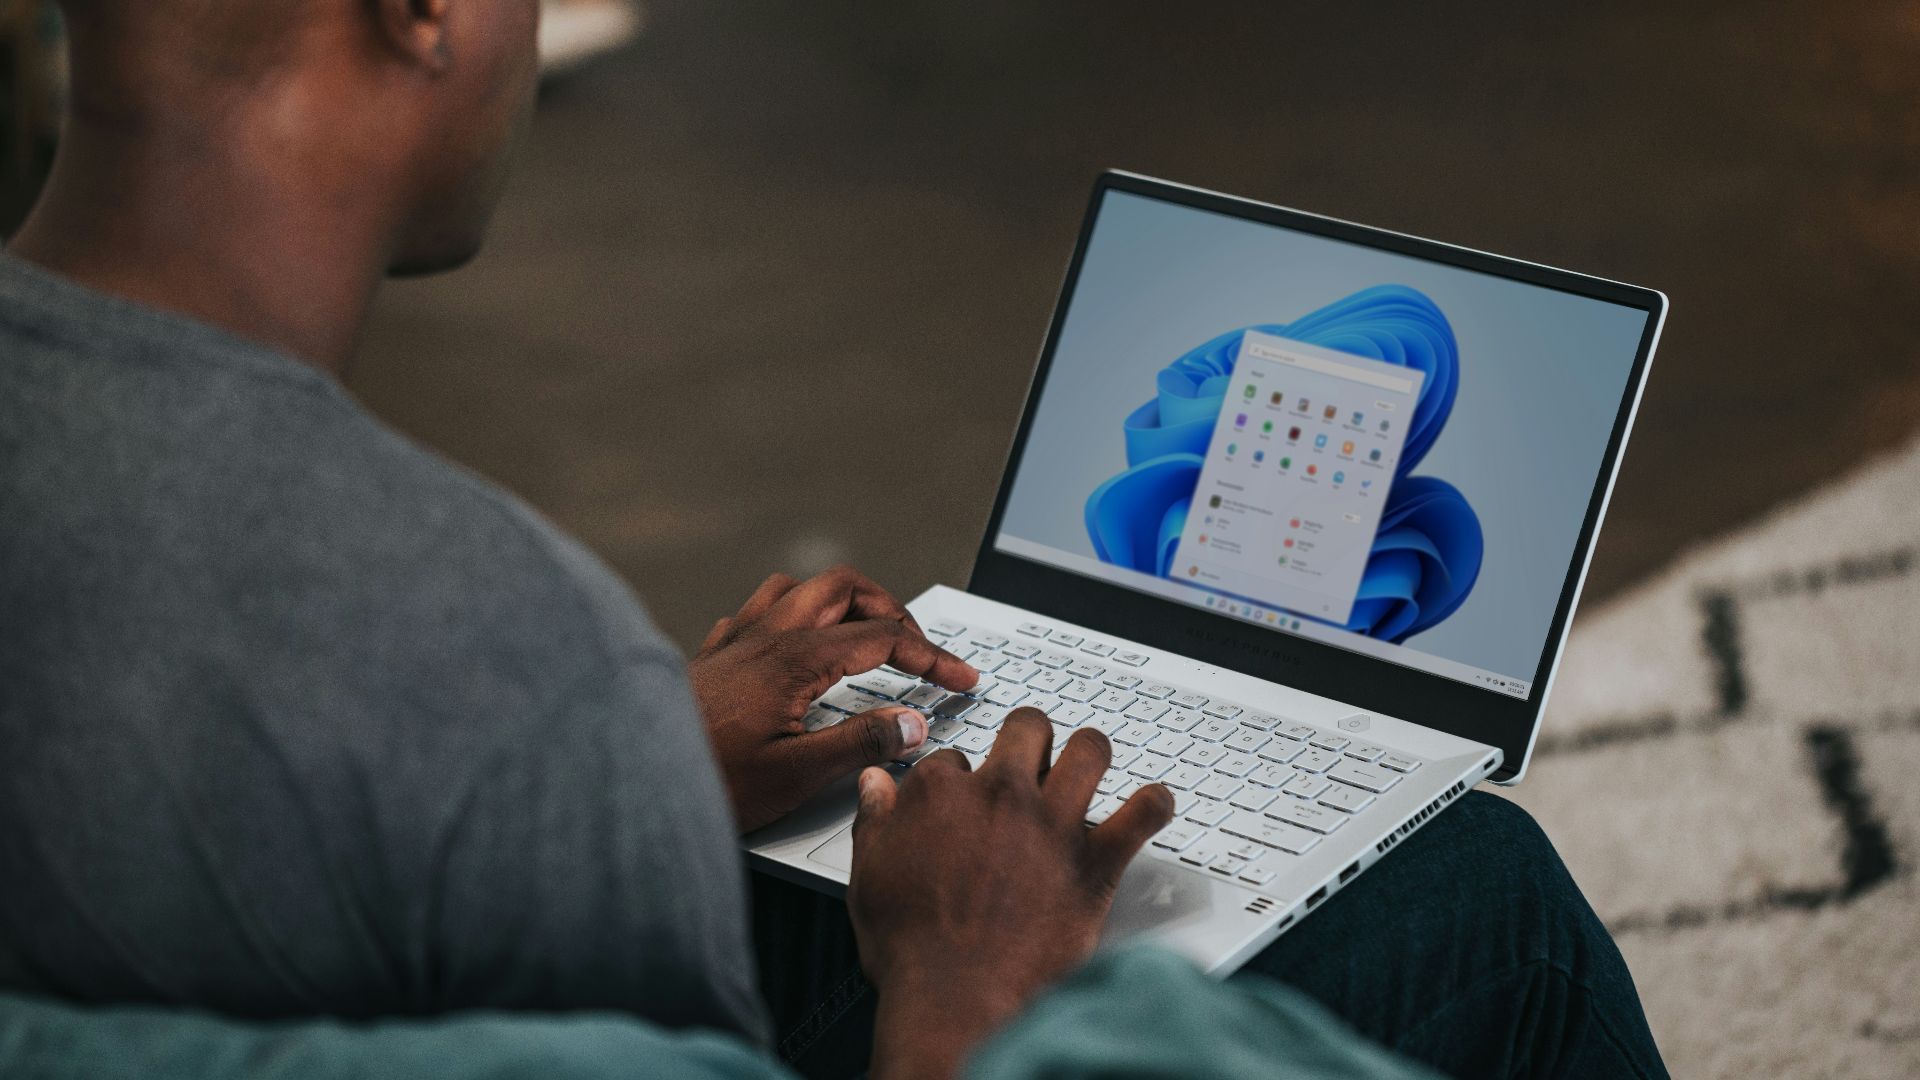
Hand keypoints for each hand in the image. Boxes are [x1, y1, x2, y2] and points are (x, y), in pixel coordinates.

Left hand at [688, 566, 977, 833]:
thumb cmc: (704, 782)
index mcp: (793, 659)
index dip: (932, 655)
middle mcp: (764, 636)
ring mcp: (735, 641)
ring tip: (865, 634)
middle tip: (918, 648)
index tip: (960, 678)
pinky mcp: (712, 656)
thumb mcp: (795, 775)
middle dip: (891, 609)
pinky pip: (758, 611)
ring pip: (799, 589)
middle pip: (844, 588)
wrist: (629, 781)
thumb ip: (860, 744)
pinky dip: (793, 617)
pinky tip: (795, 647)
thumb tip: (912, 723)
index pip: (883, 636)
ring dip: (841, 602)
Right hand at [848, 708, 1173, 1078]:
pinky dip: (1153, 806)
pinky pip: (1142, 814)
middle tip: (1031, 759)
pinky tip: (1151, 806)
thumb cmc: (912, 948)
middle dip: (1029, 738)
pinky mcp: (1095, 862)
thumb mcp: (869, 875)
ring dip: (1091, 754)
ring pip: (1090, 750)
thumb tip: (875, 785)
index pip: (953, 758)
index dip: (959, 778)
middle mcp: (1001, 795)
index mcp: (941, 794)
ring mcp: (1052, 824)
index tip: (963, 799)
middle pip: (1027, 729)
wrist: (957, 999)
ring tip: (1089, 764)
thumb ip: (875, 820)